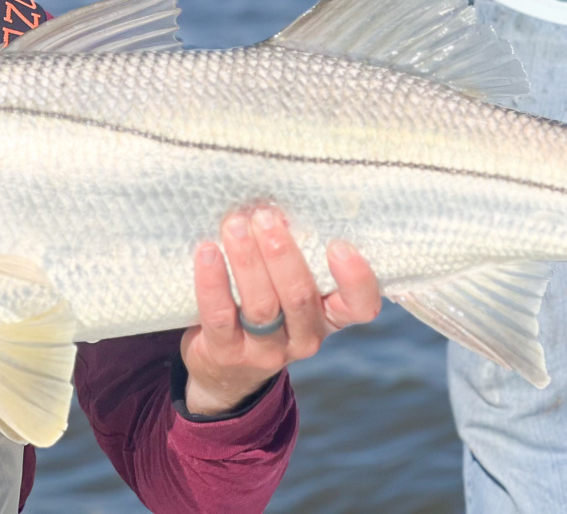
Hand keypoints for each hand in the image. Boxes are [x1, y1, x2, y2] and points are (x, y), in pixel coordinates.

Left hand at [180, 206, 380, 416]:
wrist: (224, 367)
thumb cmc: (265, 304)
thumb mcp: (289, 286)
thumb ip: (295, 254)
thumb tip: (277, 200)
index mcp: (329, 314)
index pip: (360, 306)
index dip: (355, 279)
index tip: (338, 244)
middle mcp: (305, 337)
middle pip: (299, 296)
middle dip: (281, 253)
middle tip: (264, 216)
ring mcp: (267, 351)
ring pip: (262, 306)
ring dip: (247, 260)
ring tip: (234, 225)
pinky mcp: (228, 354)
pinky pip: (221, 316)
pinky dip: (212, 281)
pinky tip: (206, 252)